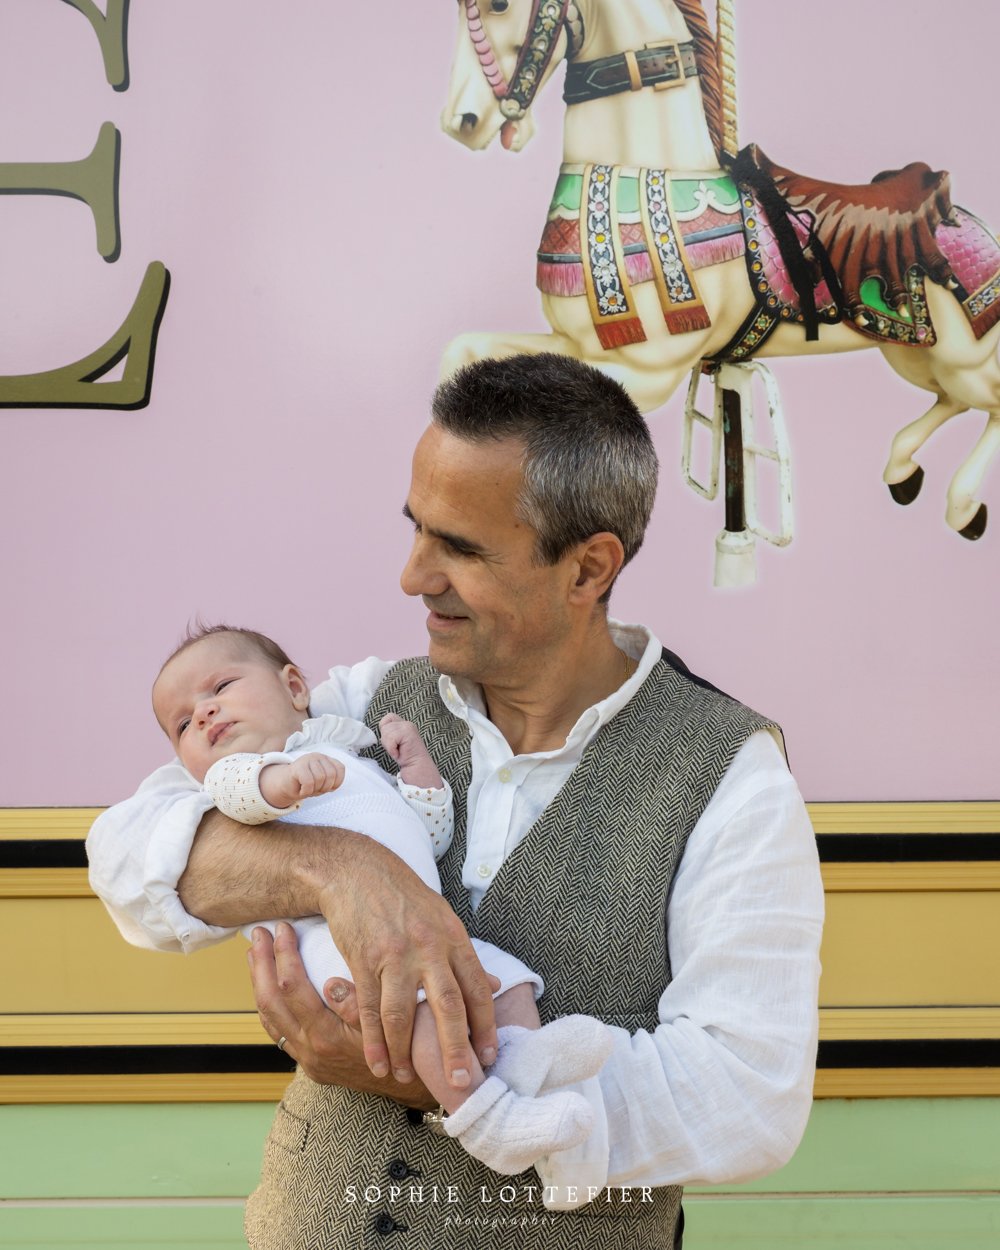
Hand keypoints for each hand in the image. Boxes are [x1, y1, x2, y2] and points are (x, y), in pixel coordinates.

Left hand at [248, 923, 435, 1107]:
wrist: (410, 1084)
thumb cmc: (405, 1045)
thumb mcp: (389, 1020)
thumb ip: (358, 1005)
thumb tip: (331, 983)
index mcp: (327, 1036)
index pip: (293, 987)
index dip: (284, 954)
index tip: (283, 929)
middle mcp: (311, 1050)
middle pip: (270, 1001)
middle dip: (261, 964)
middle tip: (258, 935)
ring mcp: (307, 1059)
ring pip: (270, 1018)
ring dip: (260, 983)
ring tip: (256, 954)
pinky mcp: (310, 1063)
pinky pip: (279, 1030)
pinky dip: (270, 1003)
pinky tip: (270, 986)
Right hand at [259, 753, 344, 808]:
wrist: (284, 786)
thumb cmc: (305, 785)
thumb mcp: (322, 783)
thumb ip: (332, 780)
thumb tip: (334, 784)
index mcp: (326, 759)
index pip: (340, 769)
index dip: (336, 783)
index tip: (326, 788)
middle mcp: (318, 756)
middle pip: (331, 775)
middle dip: (324, 788)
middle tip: (314, 790)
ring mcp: (307, 759)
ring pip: (320, 778)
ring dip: (314, 790)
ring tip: (307, 789)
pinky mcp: (297, 766)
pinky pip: (308, 782)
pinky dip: (306, 791)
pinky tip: (302, 790)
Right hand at [317, 840, 499, 1088]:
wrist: (358, 871)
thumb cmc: (404, 897)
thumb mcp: (443, 918)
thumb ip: (466, 957)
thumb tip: (496, 987)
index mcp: (453, 937)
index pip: (477, 988)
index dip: (486, 1025)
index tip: (489, 1056)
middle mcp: (429, 947)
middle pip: (448, 1006)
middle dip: (456, 1049)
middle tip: (462, 1083)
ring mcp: (396, 955)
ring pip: (403, 1014)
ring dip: (405, 1052)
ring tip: (407, 1077)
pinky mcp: (364, 960)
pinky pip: (370, 1008)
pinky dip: (374, 1040)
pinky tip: (378, 1062)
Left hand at [379, 713, 442, 788]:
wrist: (416, 767)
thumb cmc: (405, 757)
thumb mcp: (394, 741)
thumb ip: (390, 732)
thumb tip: (382, 728)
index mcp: (404, 724)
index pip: (388, 718)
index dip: (385, 728)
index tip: (391, 741)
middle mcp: (407, 723)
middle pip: (385, 726)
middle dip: (386, 740)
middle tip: (396, 749)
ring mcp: (408, 727)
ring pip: (386, 732)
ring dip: (389, 746)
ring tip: (398, 751)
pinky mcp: (408, 732)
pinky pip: (391, 738)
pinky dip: (392, 749)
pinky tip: (399, 753)